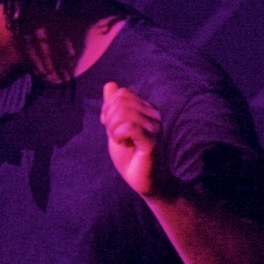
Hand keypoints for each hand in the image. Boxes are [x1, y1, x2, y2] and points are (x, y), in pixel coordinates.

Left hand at [102, 82, 164, 197]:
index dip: (108, 108)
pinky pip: (130, 127)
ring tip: (120, 140)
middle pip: (122, 100)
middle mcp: (154, 114)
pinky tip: (124, 143)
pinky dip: (119, 135)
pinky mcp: (152, 141)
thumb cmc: (130, 154)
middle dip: (109, 117)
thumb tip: (110, 84)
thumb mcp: (116, 127)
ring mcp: (155, 127)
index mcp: (146, 109)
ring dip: (113, 128)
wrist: (143, 179)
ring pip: (125, 112)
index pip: (122, 93)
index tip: (108, 124)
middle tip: (115, 134)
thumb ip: (113, 107)